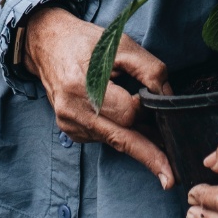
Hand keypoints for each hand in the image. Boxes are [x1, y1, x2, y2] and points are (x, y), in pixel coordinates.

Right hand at [21, 6, 174, 189]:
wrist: (48, 44)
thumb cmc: (85, 42)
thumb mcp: (120, 44)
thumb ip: (148, 69)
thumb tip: (167, 97)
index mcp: (82, 86)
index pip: (126, 113)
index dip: (145, 108)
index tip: (153, 99)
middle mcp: (72, 111)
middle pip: (121, 140)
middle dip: (149, 155)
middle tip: (170, 176)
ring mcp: (70, 125)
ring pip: (114, 141)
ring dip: (136, 140)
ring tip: (156, 137)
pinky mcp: (71, 131)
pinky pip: (104, 138)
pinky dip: (120, 133)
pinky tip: (127, 123)